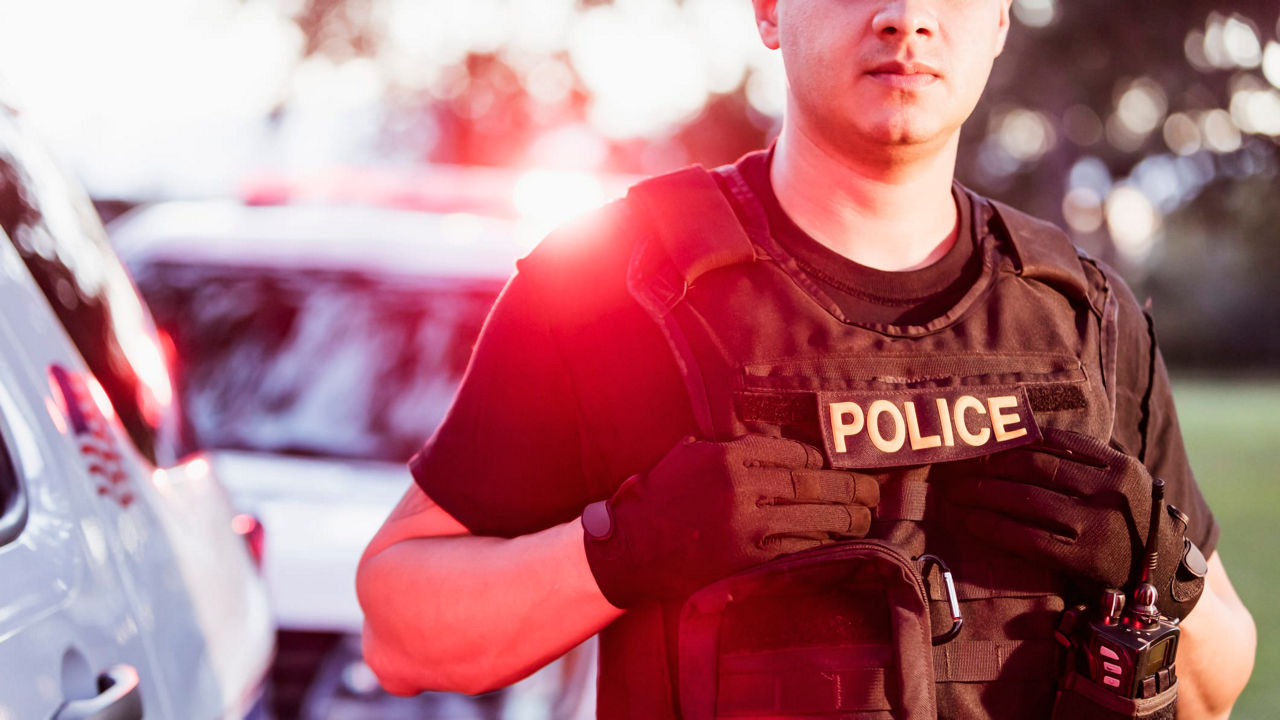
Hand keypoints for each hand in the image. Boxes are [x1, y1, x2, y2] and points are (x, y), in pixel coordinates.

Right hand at [582, 434, 878, 607]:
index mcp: (727, 457)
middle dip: (849, 488)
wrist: (627, 550)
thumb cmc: (656, 500)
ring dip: (846, 519)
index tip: (835, 468)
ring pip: (813, 518)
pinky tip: (840, 545)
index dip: (822, 462)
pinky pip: (799, 552)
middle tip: (872, 491)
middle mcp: (741, 488)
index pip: (793, 454)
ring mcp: (746, 527)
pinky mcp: (748, 562)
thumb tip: (772, 446)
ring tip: (865, 518)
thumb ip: (728, 447)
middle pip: (812, 485)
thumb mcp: (688, 456)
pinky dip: (825, 548)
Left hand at [941, 428, 1204, 618]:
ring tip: (956, 493)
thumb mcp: (1119, 481)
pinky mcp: (1084, 560)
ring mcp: (1098, 527)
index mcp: (1118, 466)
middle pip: (1036, 469)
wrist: (1160, 574)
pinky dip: (995, 528)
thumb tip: (1019, 436)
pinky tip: (971, 522)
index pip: (1055, 443)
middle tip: (956, 468)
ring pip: (1028, 501)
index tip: (980, 443)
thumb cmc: (1126, 520)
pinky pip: (1029, 540)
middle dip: (990, 467)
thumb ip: (1084, 459)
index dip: (1012, 441)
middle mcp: (1110, 493)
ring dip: (984, 494)